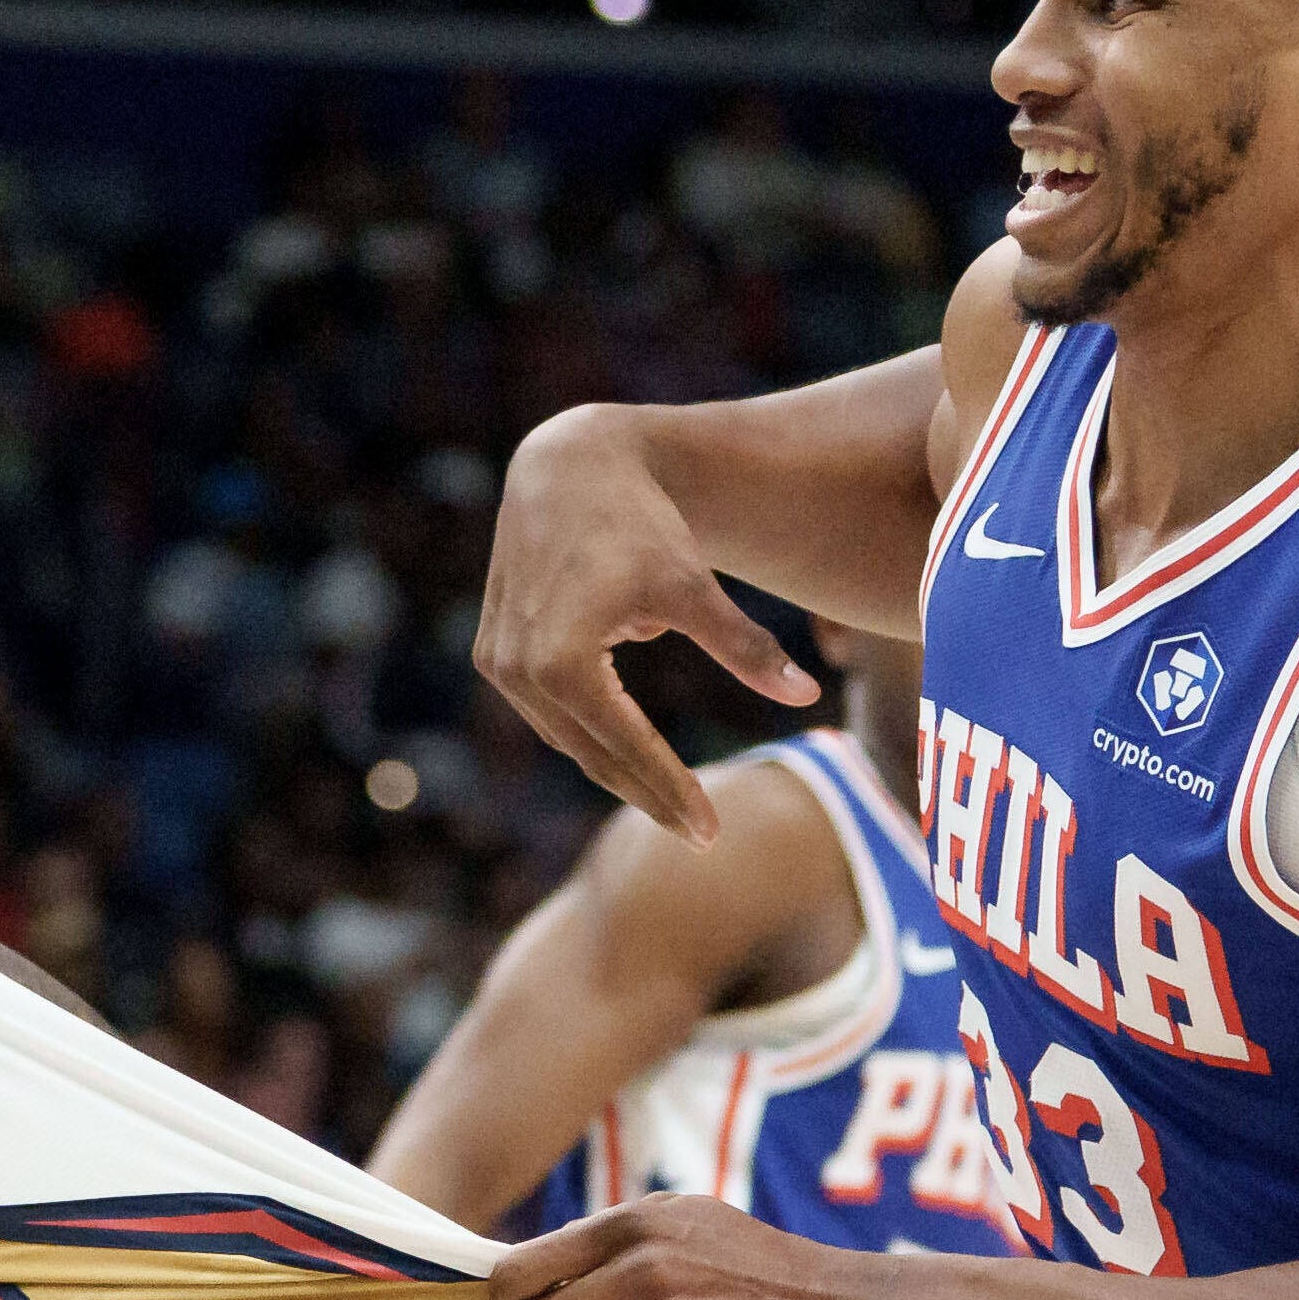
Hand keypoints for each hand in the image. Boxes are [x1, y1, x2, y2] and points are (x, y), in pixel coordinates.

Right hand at [471, 407, 813, 839]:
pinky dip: (589, 735)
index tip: (712, 833)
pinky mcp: (492, 653)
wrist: (569, 465)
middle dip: (648, 794)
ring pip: (568, 739)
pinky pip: (549, 714)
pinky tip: (627, 755)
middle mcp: (517, 670)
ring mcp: (497, 663)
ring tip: (668, 801)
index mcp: (562, 661)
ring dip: (617, 770)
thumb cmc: (640, 522)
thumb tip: (806, 694)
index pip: (628, 748)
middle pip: (594, 755)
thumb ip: (745, 645)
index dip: (672, 791)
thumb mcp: (694, 586)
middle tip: (698, 834)